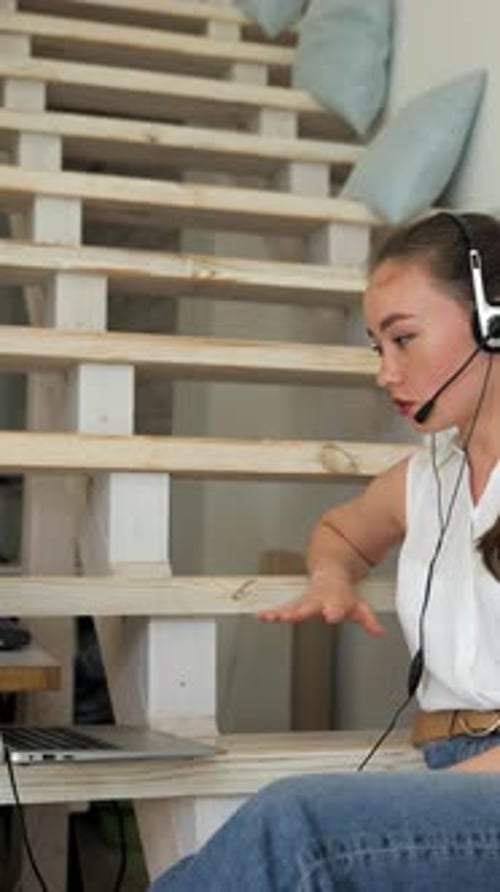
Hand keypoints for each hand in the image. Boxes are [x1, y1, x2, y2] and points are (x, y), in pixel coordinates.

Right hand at [258, 569, 384, 636]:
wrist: (330, 570)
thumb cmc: (341, 591)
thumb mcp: (358, 606)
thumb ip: (367, 619)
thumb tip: (378, 631)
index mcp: (334, 600)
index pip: (335, 606)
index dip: (334, 610)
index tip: (332, 614)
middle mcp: (317, 599)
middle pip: (308, 606)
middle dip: (300, 611)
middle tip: (291, 616)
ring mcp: (304, 600)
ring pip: (291, 606)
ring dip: (280, 612)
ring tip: (271, 617)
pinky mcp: (294, 603)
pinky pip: (281, 608)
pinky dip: (271, 613)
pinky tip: (261, 616)